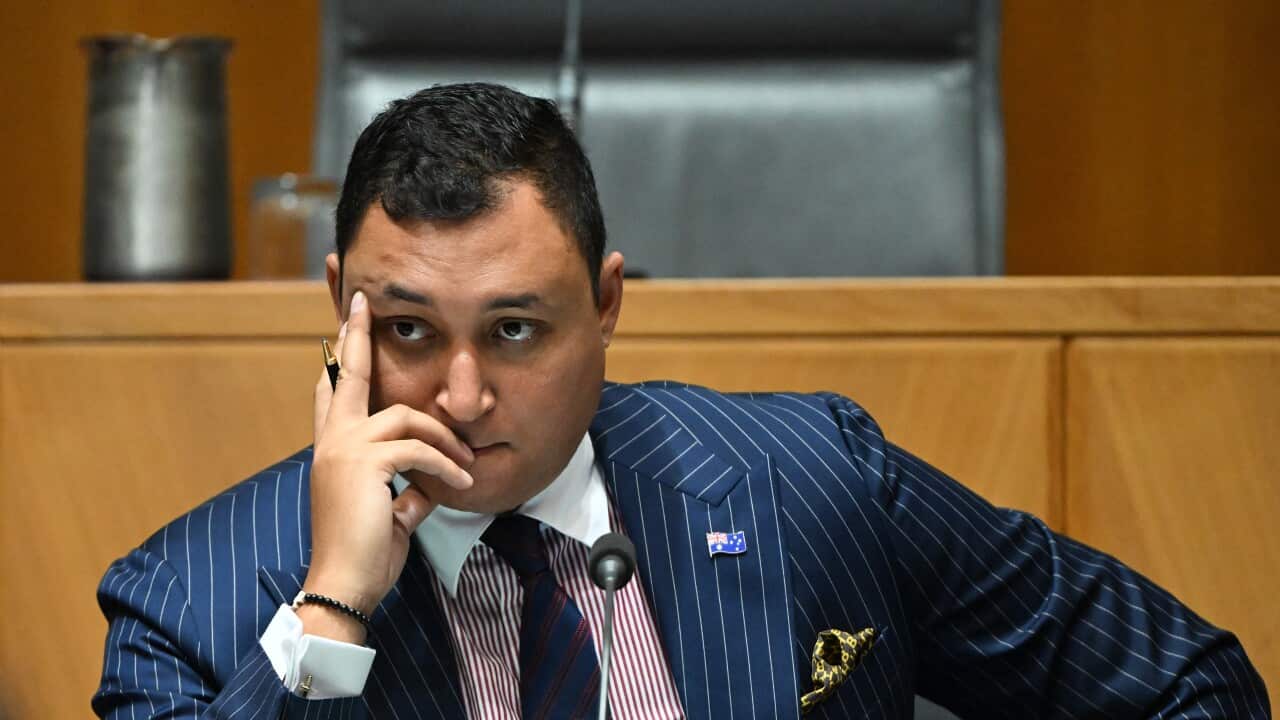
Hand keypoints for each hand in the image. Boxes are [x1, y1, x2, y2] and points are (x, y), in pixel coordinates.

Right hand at [302, 290, 473, 639]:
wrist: (345, 582)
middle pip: (347, 378)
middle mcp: (332, 443)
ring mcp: (344, 449)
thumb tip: (430, 483)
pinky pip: (418, 448)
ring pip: (405, 416)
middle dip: (356, 337)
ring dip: (443, 439)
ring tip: (466, 465)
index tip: (340, 332)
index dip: (336, 364)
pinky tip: (461, 484)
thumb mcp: (390, 511)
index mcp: (333, 451)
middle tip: (361, 304)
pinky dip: (445, 465)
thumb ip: (406, 487)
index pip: (331, 396)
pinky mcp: (365, 462)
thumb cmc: (365, 552)